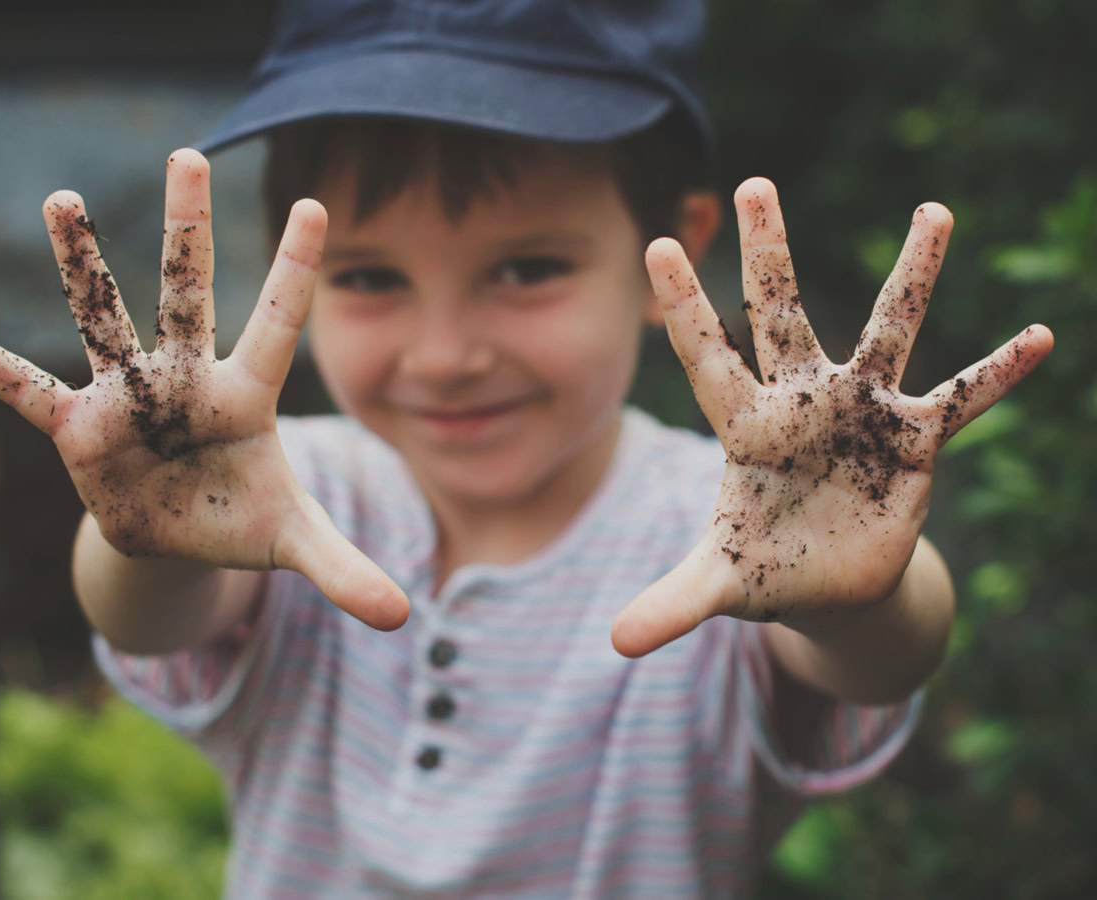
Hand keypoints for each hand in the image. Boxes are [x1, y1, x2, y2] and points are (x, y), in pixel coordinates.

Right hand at [0, 149, 407, 630]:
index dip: (294, 270)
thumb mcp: (296, 545)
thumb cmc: (242, 520)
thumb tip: (401, 619)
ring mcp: (129, 398)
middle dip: (186, 230)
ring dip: (83, 266)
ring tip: (62, 199)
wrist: (179, 538)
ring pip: (104, 320)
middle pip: (187, 294)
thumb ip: (345, 571)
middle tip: (189, 155)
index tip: (315, 205)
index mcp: (246, 396)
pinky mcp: (81, 429)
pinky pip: (33, 394)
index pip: (277, 323)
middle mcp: (186, 380)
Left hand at [612, 177, 1051, 656]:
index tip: (658, 241)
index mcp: (746, 429)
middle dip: (770, 255)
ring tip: (934, 209)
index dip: (684, 306)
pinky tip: (1038, 338)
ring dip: (913, 274)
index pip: (709, 357)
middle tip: (757, 182)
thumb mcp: (718, 586)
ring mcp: (861, 414)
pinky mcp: (914, 442)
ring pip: (888, 330)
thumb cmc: (763, 569)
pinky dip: (997, 374)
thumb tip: (616, 645)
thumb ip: (673, 603)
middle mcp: (802, 403)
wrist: (826, 581)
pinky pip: (962, 399)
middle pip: (782, 315)